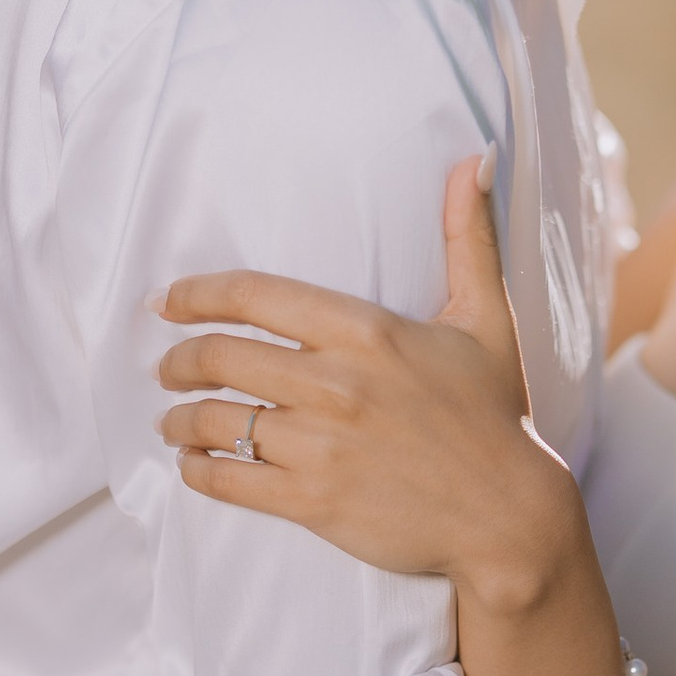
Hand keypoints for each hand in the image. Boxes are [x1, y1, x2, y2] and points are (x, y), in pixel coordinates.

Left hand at [157, 155, 573, 602]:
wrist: (508, 517)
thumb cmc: (494, 416)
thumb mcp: (487, 319)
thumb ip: (468, 236)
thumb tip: (478, 158)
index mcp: (367, 332)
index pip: (256, 296)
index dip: (198, 294)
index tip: (168, 301)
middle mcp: (336, 384)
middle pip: (221, 356)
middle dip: (179, 360)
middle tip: (168, 367)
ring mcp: (321, 446)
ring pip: (216, 420)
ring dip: (179, 419)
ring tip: (173, 420)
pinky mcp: (314, 502)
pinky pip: (229, 480)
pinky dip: (197, 471)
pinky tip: (193, 465)